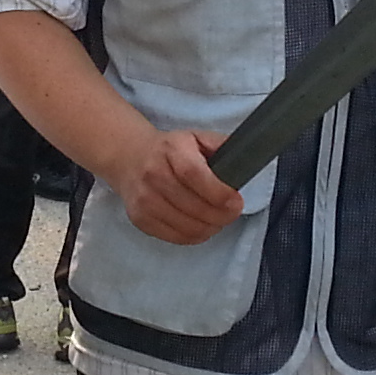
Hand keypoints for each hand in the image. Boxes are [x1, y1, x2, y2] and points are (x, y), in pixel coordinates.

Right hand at [103, 127, 241, 245]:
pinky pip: (177, 237)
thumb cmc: (171, 149)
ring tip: (218, 218)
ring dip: (211, 227)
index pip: (194, 175)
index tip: (236, 201)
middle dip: (222, 215)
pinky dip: (196, 235)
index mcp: (171, 150)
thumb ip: (221, 146)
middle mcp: (153, 175)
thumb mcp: (196, 137)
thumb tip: (245, 160)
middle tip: (233, 211)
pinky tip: (202, 224)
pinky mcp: (140, 219)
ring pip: (188, 227)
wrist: (130, 158)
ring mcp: (145, 200)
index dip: (219, 193)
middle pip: (195, 207)